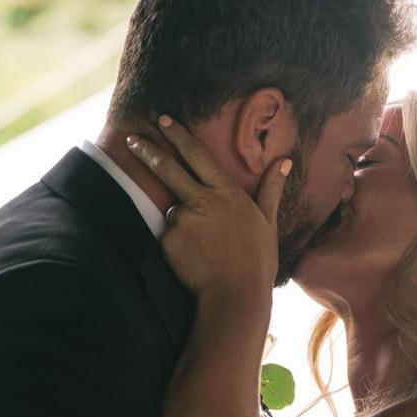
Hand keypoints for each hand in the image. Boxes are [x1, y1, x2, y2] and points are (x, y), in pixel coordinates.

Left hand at [125, 116, 288, 297]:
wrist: (235, 295)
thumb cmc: (257, 260)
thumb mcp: (268, 221)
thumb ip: (271, 189)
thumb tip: (285, 161)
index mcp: (227, 192)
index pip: (198, 155)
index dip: (179, 135)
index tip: (163, 120)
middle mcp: (202, 201)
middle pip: (168, 169)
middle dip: (147, 151)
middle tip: (131, 139)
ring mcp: (183, 220)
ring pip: (173, 211)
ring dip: (180, 221)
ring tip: (202, 247)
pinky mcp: (168, 241)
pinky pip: (168, 235)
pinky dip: (176, 242)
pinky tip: (193, 257)